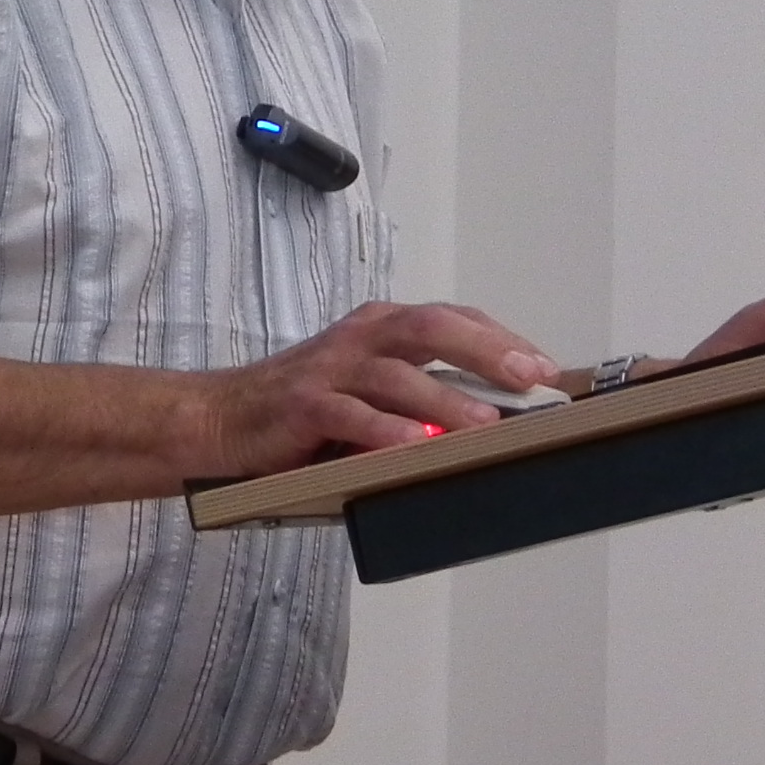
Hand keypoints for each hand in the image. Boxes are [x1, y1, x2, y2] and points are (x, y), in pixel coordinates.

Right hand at [209, 301, 561, 477]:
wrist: (218, 418)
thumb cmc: (303, 408)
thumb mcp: (366, 390)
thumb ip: (418, 394)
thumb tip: (495, 418)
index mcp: (379, 329)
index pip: (451, 319)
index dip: (502, 339)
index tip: (546, 367)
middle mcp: (359, 339)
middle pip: (431, 328)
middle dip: (487, 351)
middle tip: (531, 378)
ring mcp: (329, 370)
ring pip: (396, 375)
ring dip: (444, 400)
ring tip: (484, 423)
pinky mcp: (303, 405)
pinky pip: (350, 415)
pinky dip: (385, 430)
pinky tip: (413, 445)